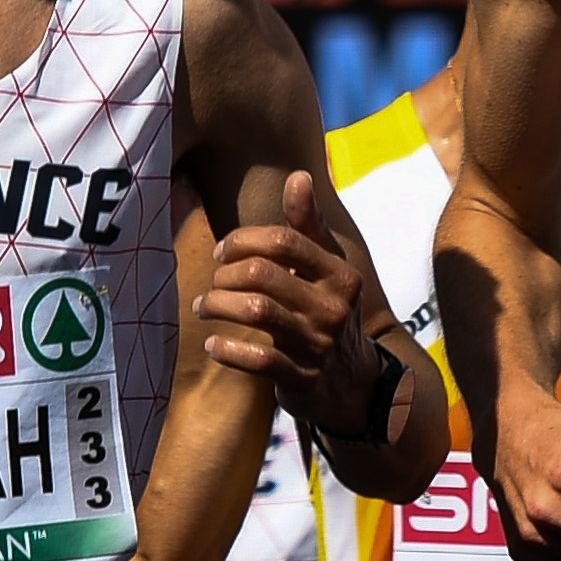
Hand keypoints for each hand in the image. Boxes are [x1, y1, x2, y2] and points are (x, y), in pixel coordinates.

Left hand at [197, 171, 383, 435]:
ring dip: (218, 305)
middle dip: (225, 275)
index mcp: (340, 275)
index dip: (243, 241)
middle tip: (212, 282)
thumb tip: (299, 176)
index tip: (222, 251)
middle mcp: (333, 307)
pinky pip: (256, 359)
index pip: (283, 241)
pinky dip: (227, 349)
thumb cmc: (329, 313)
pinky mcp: (302, 379)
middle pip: (263, 274)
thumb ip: (310, 226)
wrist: (356, 384)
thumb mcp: (330, 270)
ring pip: (256, 312)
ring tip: (203, 306)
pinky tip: (212, 343)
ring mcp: (319, 345)